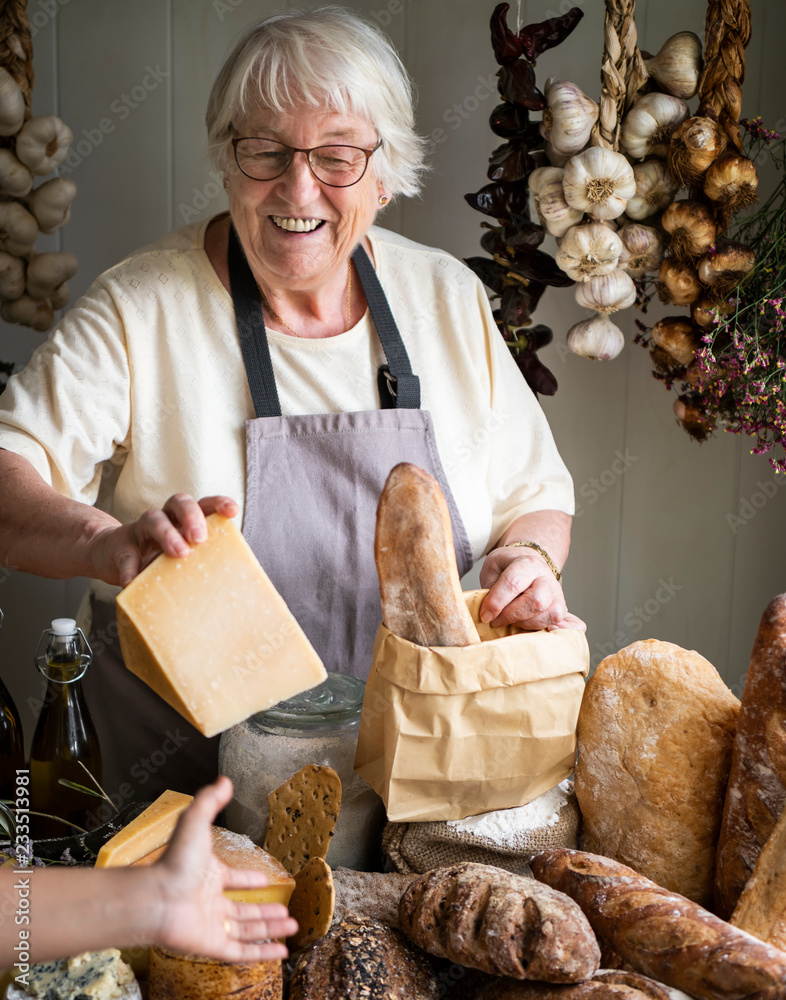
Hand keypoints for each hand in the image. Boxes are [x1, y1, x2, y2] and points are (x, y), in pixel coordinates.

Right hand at [89, 493, 239, 586]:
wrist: (112, 558)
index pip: (203, 504)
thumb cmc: (156, 558)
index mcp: (183, 520)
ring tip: (180, 553)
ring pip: (153, 519)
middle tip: (199, 538)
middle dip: (192, 516)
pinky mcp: (121, 548)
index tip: (232, 511)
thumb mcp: (179, 558)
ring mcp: (141, 531)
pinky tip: (133, 581)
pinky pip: (126, 556)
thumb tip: (227, 584)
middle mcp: (165, 518)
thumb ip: (199, 562)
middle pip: (179, 502)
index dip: (218, 504)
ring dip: (168, 534)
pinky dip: (130, 569)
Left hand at [151, 776, 297, 961]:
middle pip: (244, 909)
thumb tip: (224, 780)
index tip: (265, 879)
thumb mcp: (195, 822)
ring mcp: (212, 925)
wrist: (157, 898)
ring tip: (292, 926)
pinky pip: (242, 951)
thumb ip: (210, 801)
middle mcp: (210, 901)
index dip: (249, 880)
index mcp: (209, 876)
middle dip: (266, 910)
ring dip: (270, 928)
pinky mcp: (213, 945)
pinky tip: (280, 952)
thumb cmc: (174, 861)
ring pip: (247, 929)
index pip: (233, 880)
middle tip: (286, 912)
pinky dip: (262, 953)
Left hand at [479, 547, 585, 630]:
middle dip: (512, 615)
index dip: (497, 602)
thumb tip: (488, 614)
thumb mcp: (492, 570)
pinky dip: (540, 627)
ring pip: (549, 613)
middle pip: (536, 600)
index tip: (485, 615)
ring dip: (525, 623)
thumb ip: (490, 590)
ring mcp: (556, 591)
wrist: (528, 560)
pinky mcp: (561, 605)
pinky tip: (526, 626)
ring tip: (510, 621)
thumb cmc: (506, 567)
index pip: (513, 583)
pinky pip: (557, 621)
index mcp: (526, 563)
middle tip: (496, 620)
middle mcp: (545, 576)